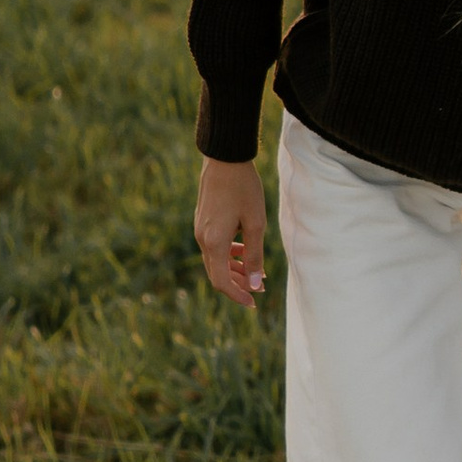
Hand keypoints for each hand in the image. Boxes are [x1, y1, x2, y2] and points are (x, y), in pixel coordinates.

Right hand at [195, 156, 271, 305]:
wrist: (224, 159)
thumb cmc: (244, 189)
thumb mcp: (255, 224)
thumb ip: (255, 256)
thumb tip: (256, 284)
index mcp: (214, 243)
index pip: (221, 281)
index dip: (237, 295)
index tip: (254, 302)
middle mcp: (202, 239)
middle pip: (218, 273)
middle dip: (239, 283)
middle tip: (261, 288)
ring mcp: (200, 230)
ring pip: (216, 259)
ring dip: (235, 268)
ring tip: (257, 272)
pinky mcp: (203, 221)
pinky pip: (214, 246)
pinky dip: (229, 254)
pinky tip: (244, 251)